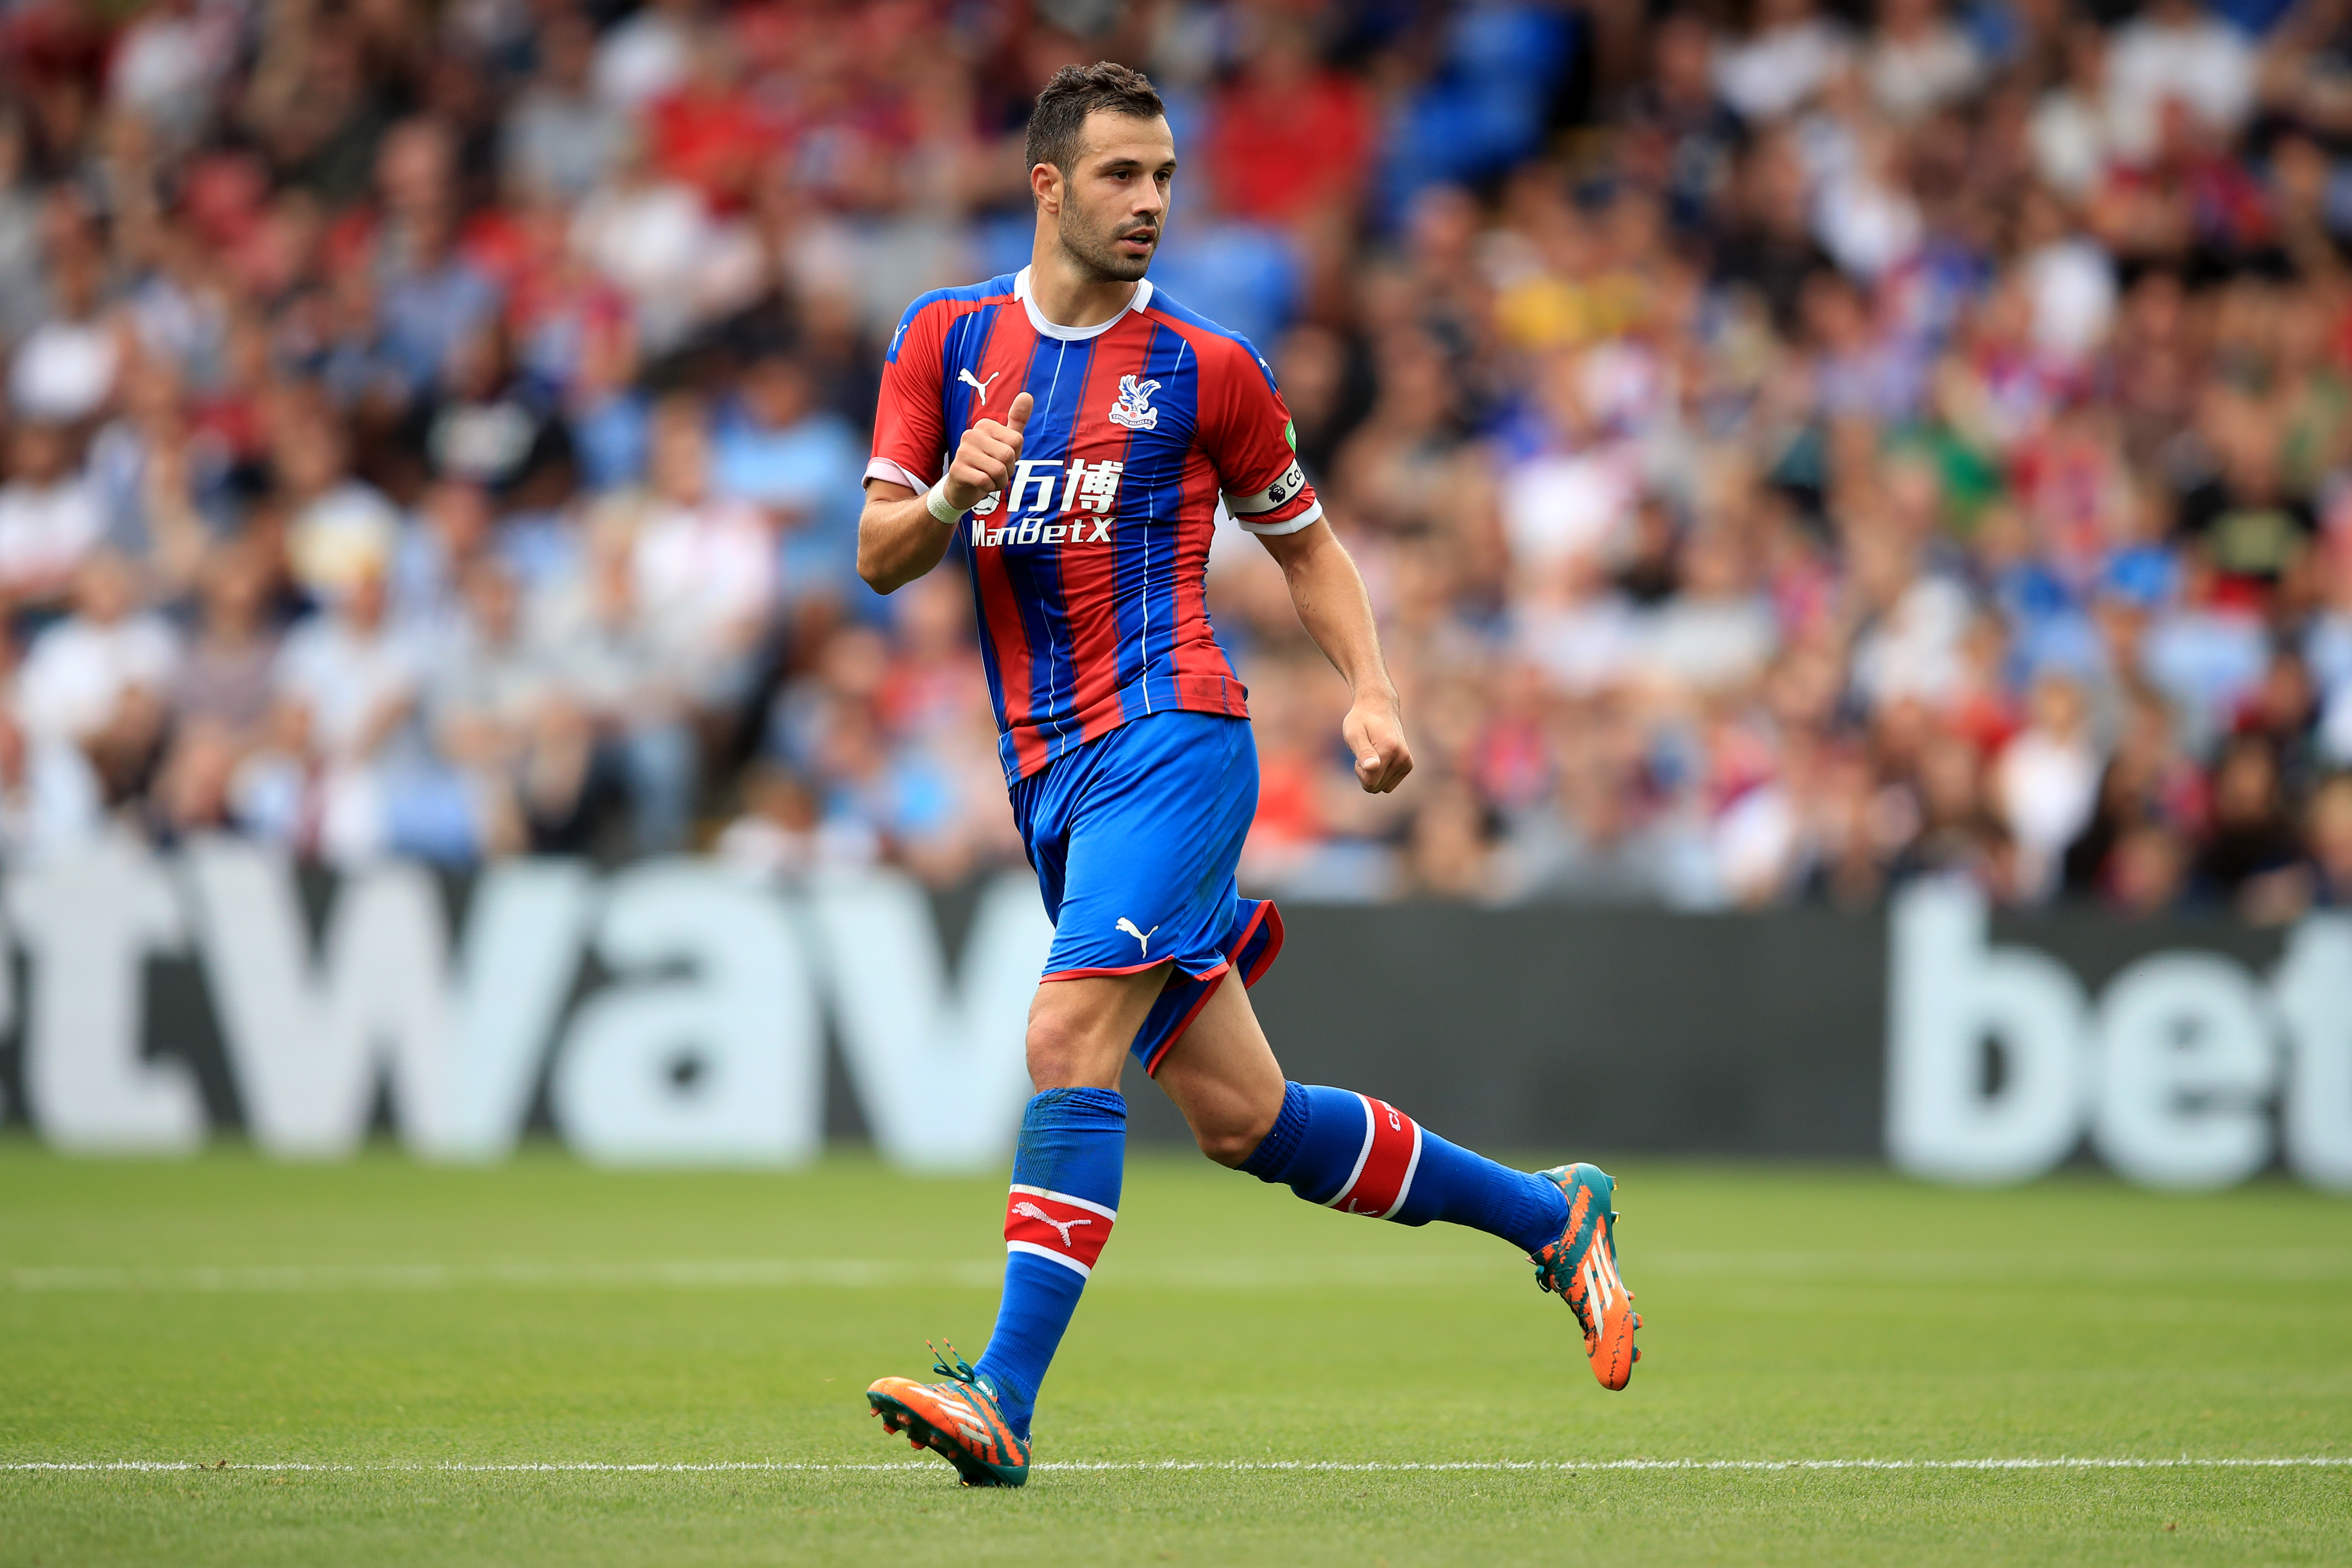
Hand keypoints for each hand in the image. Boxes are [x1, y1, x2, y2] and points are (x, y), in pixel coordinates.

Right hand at [942, 391, 1032, 512]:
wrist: (963, 487)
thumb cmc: (989, 462)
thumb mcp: (1007, 442)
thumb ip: (1017, 420)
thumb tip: (1027, 395)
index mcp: (984, 425)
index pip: (1017, 440)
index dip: (1015, 455)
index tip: (1002, 459)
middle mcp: (971, 434)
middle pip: (1008, 455)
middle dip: (1008, 470)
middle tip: (997, 472)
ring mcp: (962, 451)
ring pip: (998, 470)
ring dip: (999, 481)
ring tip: (989, 478)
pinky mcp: (956, 469)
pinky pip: (985, 481)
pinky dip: (988, 488)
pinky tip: (980, 485)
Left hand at [1343, 692, 1412, 793]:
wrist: (1380, 707)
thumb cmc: (1362, 720)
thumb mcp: (1354, 733)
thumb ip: (1363, 751)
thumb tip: (1372, 767)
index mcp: (1389, 749)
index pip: (1370, 782)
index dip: (1359, 771)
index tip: (1359, 753)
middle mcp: (1403, 757)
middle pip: (1375, 787)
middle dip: (1365, 774)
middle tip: (1365, 751)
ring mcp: (1407, 762)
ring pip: (1382, 787)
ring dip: (1372, 775)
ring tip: (1372, 752)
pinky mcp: (1408, 765)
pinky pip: (1388, 785)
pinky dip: (1381, 776)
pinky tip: (1379, 758)